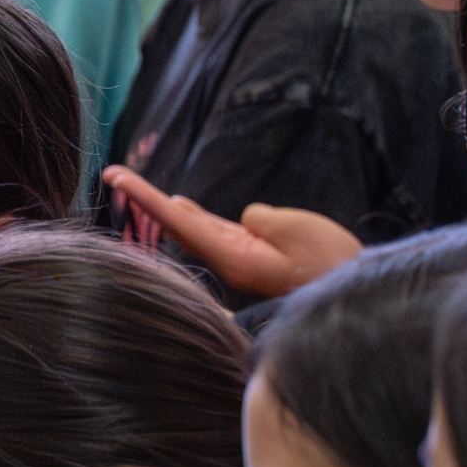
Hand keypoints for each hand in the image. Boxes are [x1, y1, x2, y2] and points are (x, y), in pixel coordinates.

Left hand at [102, 166, 362, 298]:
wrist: (354, 293)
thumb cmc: (331, 262)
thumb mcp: (295, 229)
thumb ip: (260, 219)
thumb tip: (244, 221)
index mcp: (233, 258)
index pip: (178, 221)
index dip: (145, 196)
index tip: (116, 176)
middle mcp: (228, 261)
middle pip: (176, 223)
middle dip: (144, 198)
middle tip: (112, 173)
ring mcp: (239, 259)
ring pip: (192, 227)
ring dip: (163, 206)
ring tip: (133, 186)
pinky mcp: (253, 254)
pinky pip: (214, 230)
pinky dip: (192, 215)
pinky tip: (179, 206)